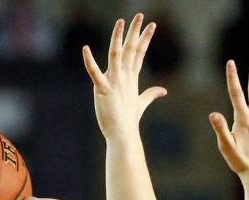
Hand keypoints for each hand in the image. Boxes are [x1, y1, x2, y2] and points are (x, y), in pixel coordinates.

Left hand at [82, 14, 166, 139]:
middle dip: (135, 32)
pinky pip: (94, 73)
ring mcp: (114, 82)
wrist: (122, 134)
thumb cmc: (129, 120)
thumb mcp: (141, 103)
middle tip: (140, 15)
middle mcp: (124, 77)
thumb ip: (151, 94)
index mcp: (131, 78)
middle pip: (131, 49)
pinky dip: (89, 61)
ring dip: (118, 38)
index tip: (151, 25)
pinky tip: (85, 49)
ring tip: (121, 22)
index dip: (145, 39)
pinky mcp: (103, 90)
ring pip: (116, 55)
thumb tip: (163, 91)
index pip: (139, 53)